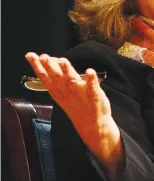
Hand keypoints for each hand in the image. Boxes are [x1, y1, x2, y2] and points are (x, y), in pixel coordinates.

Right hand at [25, 52, 123, 170]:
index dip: (37, 66)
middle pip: (56, 77)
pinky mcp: (94, 96)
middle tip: (44, 57)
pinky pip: (92, 87)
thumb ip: (57, 75)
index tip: (31, 56)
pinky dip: (91, 79)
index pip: (45, 77)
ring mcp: (80, 94)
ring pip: (72, 81)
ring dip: (67, 71)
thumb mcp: (62, 91)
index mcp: (58, 91)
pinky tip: (90, 71)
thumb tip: (52, 60)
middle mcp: (67, 92)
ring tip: (63, 61)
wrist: (92, 124)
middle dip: (50, 67)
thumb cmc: (77, 105)